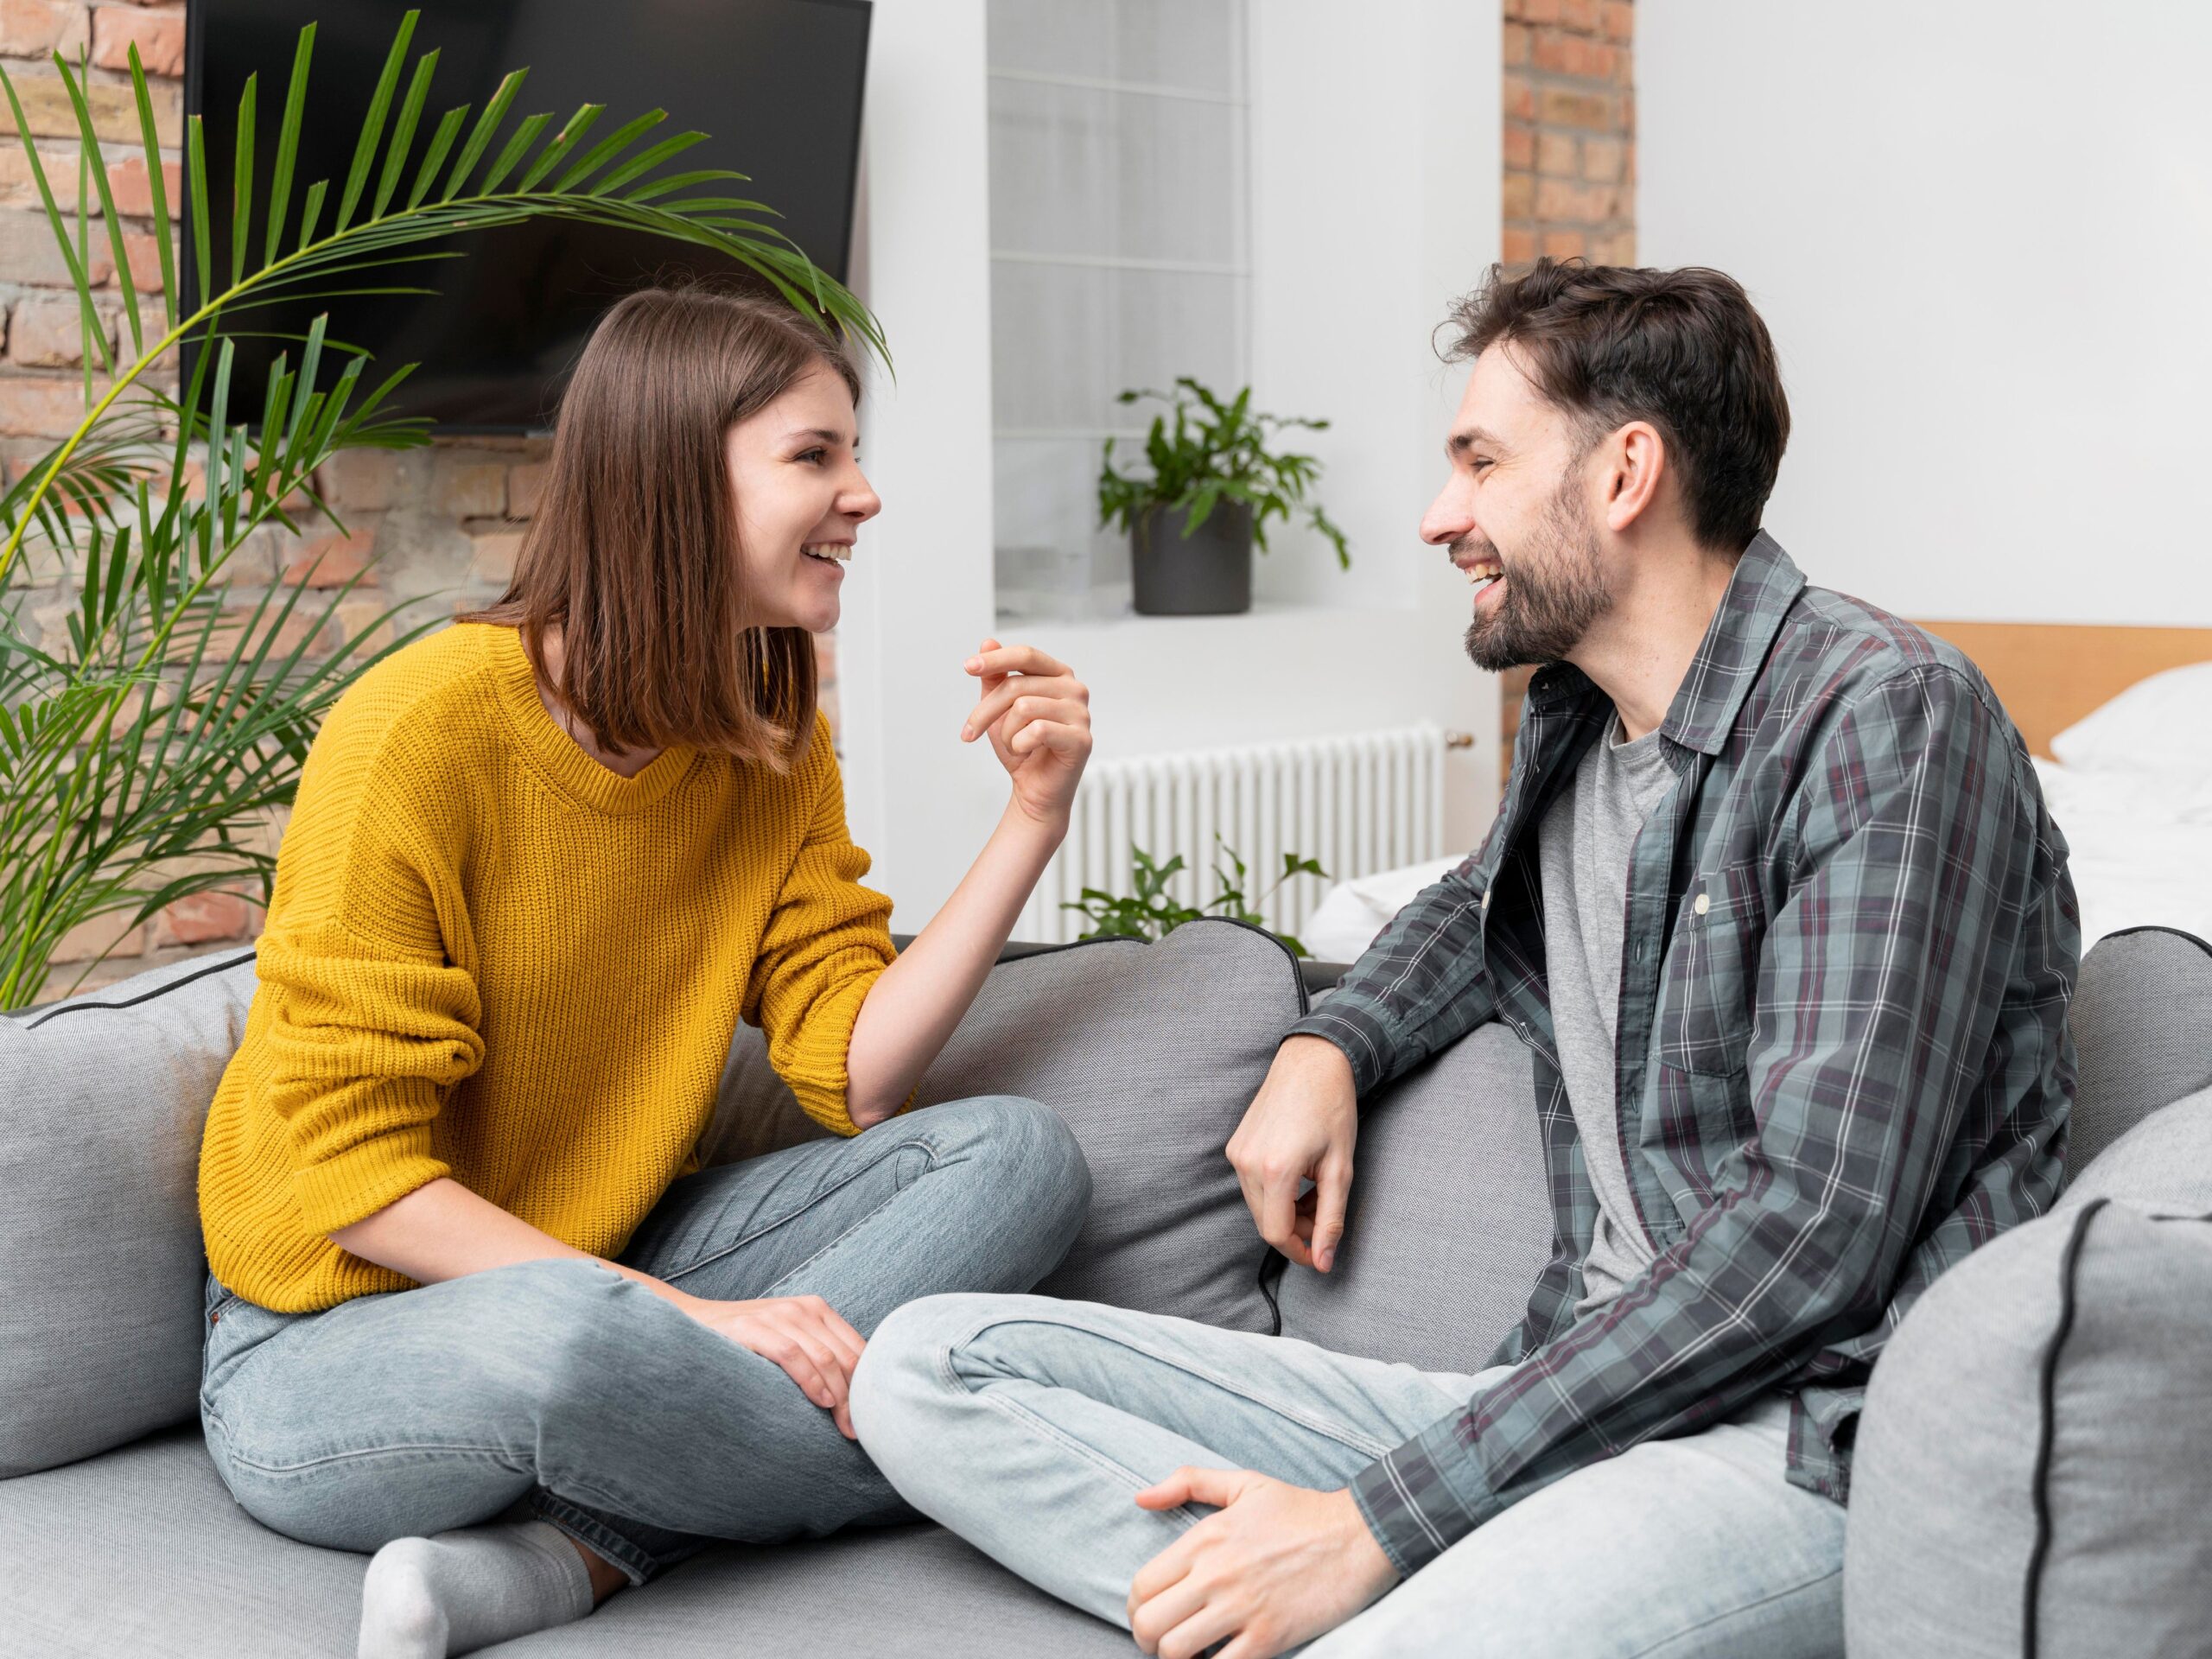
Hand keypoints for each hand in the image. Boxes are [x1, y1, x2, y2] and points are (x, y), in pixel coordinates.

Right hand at [675, 1293, 865, 1437]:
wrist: (694, 1322)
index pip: (856, 1348)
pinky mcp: (751, 1328)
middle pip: (845, 1357)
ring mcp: (777, 1316)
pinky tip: (819, 1402)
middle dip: (856, 1397)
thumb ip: (818, 1355)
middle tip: (858, 1430)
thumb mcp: (789, 1340)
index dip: (868, 1384)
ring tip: (843, 1426)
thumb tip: (853, 1397)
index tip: (872, 1417)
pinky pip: (791, 1354)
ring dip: (839, 1396)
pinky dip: (810, 1380)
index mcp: (817, 1310)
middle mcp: (802, 1309)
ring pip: (824, 1357)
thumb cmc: (748, 1342)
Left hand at [959, 638, 1091, 826]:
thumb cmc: (1020, 747)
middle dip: (985, 711)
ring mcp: (1081, 714)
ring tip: (1014, 745)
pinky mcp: (1081, 739)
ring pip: (1023, 708)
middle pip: (1016, 685)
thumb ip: (995, 676)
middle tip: (970, 732)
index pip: (1026, 655)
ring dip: (1005, 733)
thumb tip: (987, 642)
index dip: (995, 659)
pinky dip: (1019, 745)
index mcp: (1058, 675)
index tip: (967, 667)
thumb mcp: (999, 709)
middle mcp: (1074, 689)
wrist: (1034, 790)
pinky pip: (1037, 730)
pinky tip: (1026, 752)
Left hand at [1127, 1469, 1397, 1658]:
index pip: (1142, 1586)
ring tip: (1189, 1653)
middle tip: (1163, 1640)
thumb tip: (1140, 1497)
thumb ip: (1188, 1482)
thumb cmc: (1301, 1511)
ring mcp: (1242, 1608)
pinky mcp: (1269, 1637)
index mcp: (1204, 1539)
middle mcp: (1215, 1574)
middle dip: (1147, 1639)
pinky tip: (1219, 1658)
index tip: (1150, 1613)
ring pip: (1175, 1651)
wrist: (1359, 1536)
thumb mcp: (1244, 1484)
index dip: (1136, 1607)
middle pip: (1149, 1623)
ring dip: (1174, 1658)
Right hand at [1225, 1035, 1357, 1271]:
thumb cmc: (1332, 1108)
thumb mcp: (1341, 1168)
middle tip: (1324, 1217)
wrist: (1312, 1062)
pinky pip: (1252, 1185)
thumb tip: (1324, 1261)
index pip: (1277, 1234)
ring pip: (1258, 1207)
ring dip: (1285, 1212)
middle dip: (1296, 1231)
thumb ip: (1332, 1219)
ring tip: (1315, 1193)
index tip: (1321, 1256)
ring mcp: (1237, 1153)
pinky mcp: (1235, 1146)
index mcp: (1276, 1169)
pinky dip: (1275, 1193)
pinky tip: (1299, 1177)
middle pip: (1265, 1224)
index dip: (1300, 1252)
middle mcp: (1248, 1163)